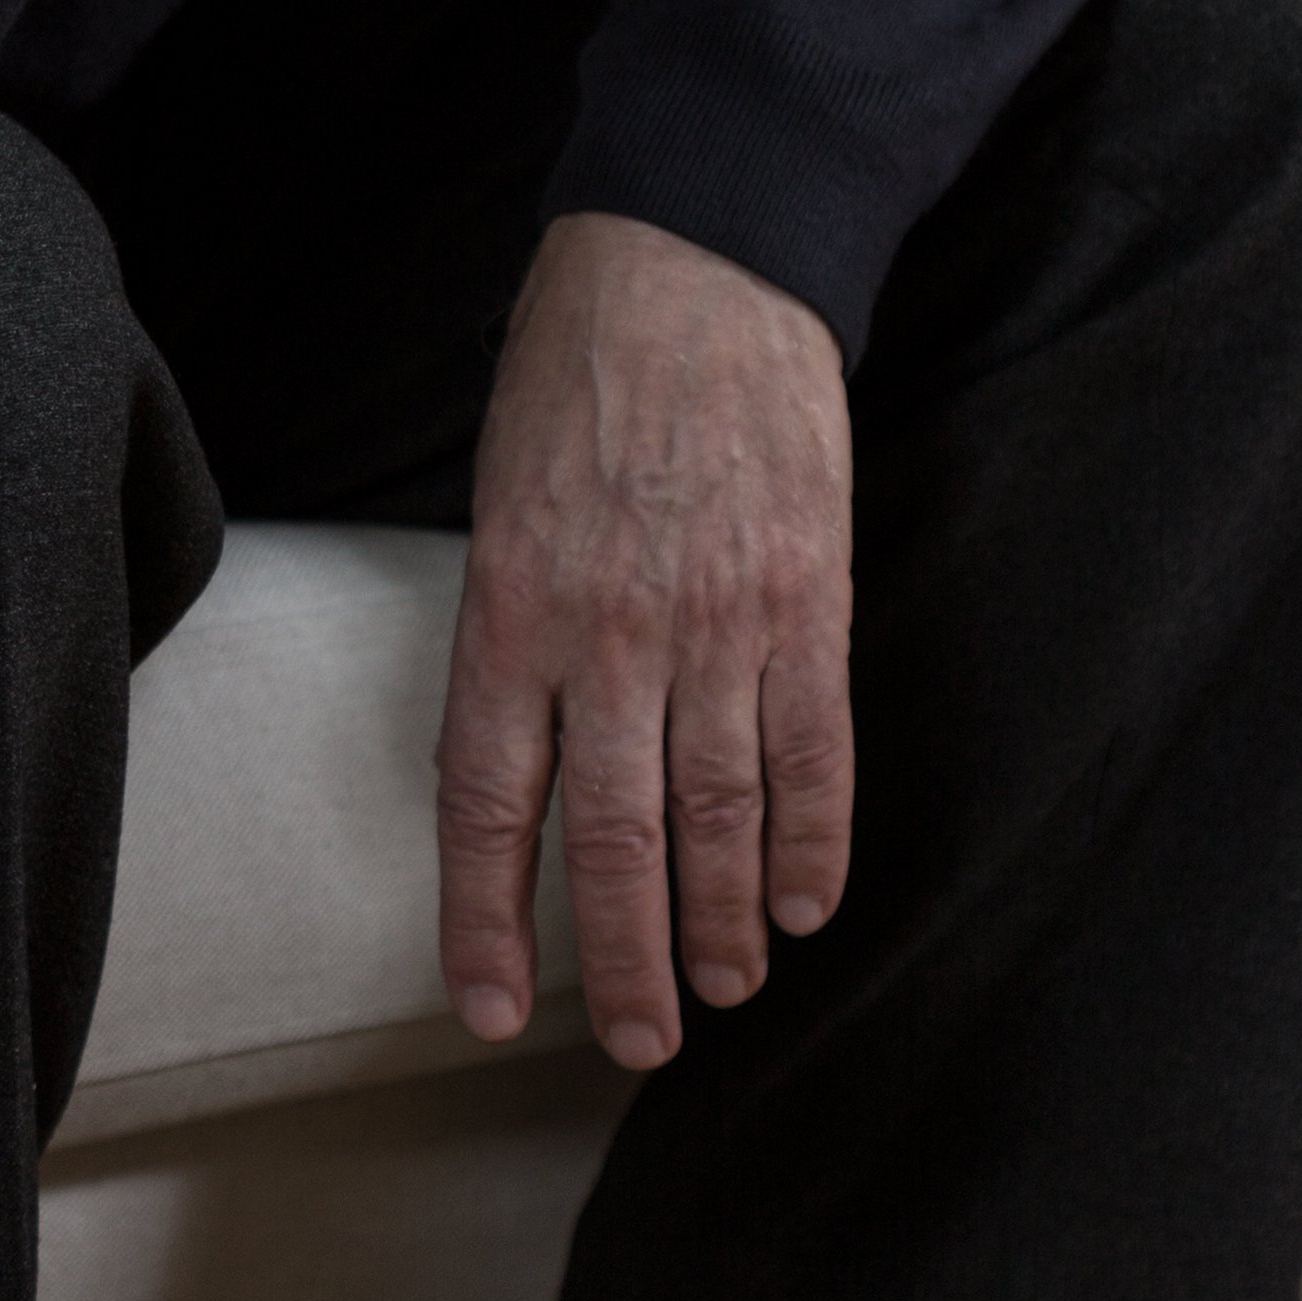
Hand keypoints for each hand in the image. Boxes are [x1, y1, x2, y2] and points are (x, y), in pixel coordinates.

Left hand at [436, 212, 853, 1072]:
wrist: (698, 257)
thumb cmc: (578, 365)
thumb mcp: (500, 490)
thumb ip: (513, 625)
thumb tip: (526, 750)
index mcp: (511, 602)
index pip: (489, 800)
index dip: (488, 918)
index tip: (492, 1008)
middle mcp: (610, 631)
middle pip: (614, 839)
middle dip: (623, 961)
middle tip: (638, 1043)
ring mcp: (718, 620)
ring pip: (719, 814)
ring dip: (720, 922)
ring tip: (725, 991)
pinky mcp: (806, 599)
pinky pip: (813, 749)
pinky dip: (811, 840)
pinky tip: (803, 905)